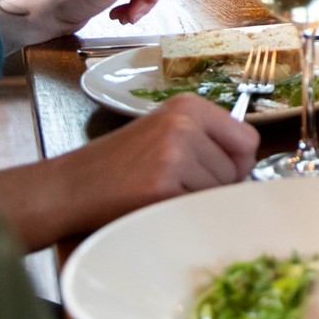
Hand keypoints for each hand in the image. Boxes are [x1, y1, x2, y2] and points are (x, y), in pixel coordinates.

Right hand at [52, 94, 259, 238]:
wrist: (70, 186)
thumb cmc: (120, 164)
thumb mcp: (165, 133)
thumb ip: (207, 139)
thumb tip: (248, 166)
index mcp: (189, 105)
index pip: (248, 139)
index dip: (236, 163)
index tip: (215, 171)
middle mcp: (184, 124)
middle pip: (236, 169)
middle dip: (215, 185)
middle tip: (175, 184)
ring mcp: (174, 153)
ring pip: (219, 191)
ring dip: (196, 200)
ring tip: (160, 192)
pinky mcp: (162, 186)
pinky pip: (197, 207)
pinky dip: (180, 212)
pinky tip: (153, 203)